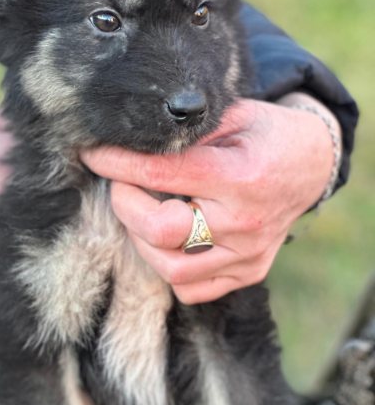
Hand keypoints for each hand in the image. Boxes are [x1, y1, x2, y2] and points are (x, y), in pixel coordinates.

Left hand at [81, 96, 337, 303]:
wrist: (311, 165)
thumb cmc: (263, 134)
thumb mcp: (231, 115)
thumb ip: (184, 131)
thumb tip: (126, 138)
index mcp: (240, 176)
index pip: (161, 174)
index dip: (118, 164)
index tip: (93, 154)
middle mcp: (245, 221)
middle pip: (161, 231)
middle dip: (125, 205)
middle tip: (120, 185)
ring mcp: (247, 254)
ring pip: (172, 270)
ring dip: (142, 241)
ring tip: (141, 213)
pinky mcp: (248, 272)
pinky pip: (193, 289)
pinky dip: (169, 269)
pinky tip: (167, 241)